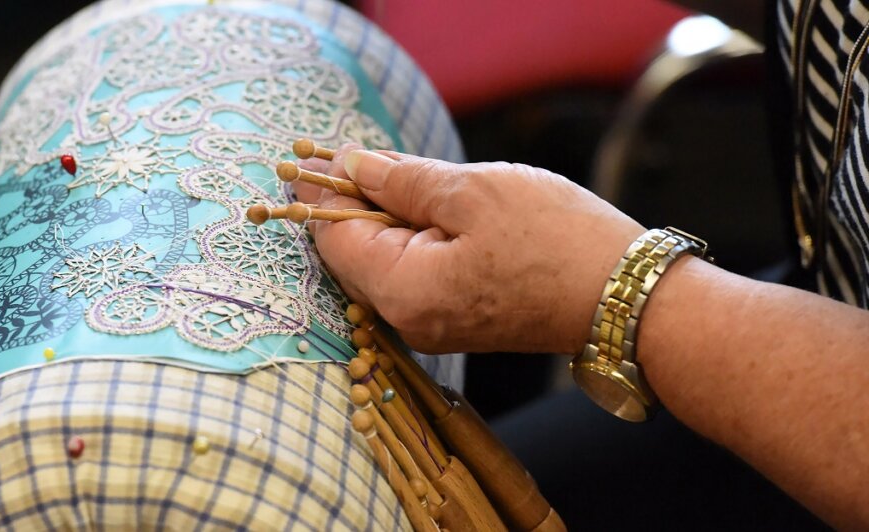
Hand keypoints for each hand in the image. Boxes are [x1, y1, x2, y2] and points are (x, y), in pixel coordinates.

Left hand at [293, 145, 644, 353]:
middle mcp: (407, 320)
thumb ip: (402, 181)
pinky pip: (414, 275)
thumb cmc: (555, 241)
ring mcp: (432, 326)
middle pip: (354, 254)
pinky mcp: (455, 322)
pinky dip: (414, 239)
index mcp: (403, 290)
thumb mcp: (473, 192)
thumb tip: (354, 165)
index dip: (323, 193)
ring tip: (410, 177)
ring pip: (385, 263)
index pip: (333, 239)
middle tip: (369, 157)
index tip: (321, 153)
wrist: (624, 297)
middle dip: (356, 203)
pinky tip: (435, 210)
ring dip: (389, 218)